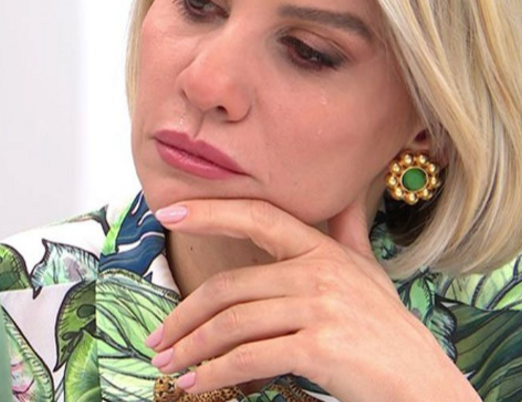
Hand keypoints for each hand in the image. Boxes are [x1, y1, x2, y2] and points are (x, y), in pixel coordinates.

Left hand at [145, 198, 479, 401]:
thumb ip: (347, 234)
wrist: (422, 384)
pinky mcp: (320, 346)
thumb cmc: (388, 330)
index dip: (209, 211)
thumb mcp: (369, 272)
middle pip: (228, 287)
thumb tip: (345, 197)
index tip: (166, 212)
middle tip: (158, 340)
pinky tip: (195, 384)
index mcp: (322, 249)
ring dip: (192, 348)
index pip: (256, 217)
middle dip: (183, 316)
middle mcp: (319, 271)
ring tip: (169, 366)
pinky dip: (216, 373)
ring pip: (232, 323)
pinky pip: (250, 357)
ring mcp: (321, 307)